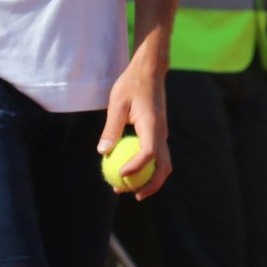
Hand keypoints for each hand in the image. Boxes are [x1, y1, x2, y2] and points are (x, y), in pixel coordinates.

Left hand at [99, 49, 170, 199]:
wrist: (150, 72)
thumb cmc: (131, 84)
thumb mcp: (116, 104)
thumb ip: (111, 128)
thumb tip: (102, 152)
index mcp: (152, 125)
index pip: (149, 152)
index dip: (136, 167)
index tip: (121, 175)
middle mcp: (162, 132)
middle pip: (164, 166)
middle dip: (150, 184)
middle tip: (131, 194)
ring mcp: (162, 134)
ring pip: (164, 164)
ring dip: (151, 180)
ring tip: (131, 190)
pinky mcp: (159, 134)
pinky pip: (157, 157)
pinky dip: (148, 169)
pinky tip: (131, 173)